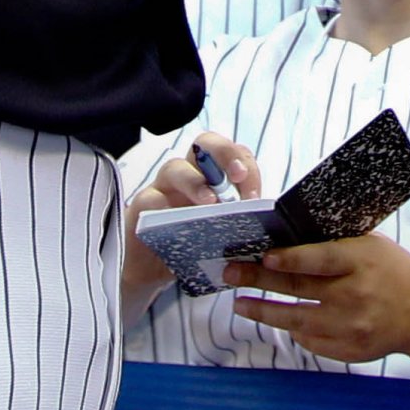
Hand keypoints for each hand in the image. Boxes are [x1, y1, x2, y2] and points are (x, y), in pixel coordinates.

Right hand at [124, 132, 262, 301]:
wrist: (153, 266)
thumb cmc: (192, 240)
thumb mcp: (221, 227)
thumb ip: (240, 216)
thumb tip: (268, 218)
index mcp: (211, 173)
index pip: (232, 153)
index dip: (246, 165)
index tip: (255, 194)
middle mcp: (187, 171)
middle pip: (204, 143)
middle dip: (225, 154)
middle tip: (238, 177)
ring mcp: (162, 186)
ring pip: (175, 167)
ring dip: (196, 182)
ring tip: (211, 203)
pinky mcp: (141, 206)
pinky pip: (150, 198)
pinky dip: (164, 206)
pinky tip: (175, 222)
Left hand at [225, 232, 409, 364]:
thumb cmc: (390, 270)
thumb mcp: (370, 246)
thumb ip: (334, 245)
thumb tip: (284, 244)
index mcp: (363, 261)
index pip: (320, 260)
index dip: (290, 260)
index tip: (264, 257)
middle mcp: (356, 295)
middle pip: (299, 289)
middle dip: (259, 280)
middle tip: (232, 273)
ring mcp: (351, 326)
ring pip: (296, 320)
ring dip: (263, 311)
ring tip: (240, 304)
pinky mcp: (349, 350)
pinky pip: (310, 340)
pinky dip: (293, 330)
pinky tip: (280, 320)